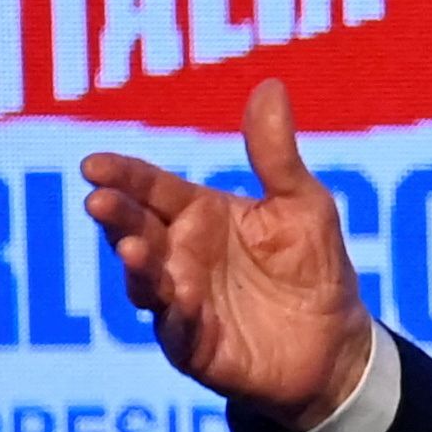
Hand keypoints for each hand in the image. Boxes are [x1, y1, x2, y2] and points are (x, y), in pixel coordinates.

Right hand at [81, 79, 371, 431]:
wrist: (336, 345)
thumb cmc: (314, 268)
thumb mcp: (303, 205)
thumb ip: (276, 154)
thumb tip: (271, 86)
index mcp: (197, 214)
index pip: (150, 187)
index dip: (123, 176)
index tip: (95, 164)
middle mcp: (178, 255)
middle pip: (136, 230)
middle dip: (117, 216)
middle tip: (100, 200)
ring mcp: (179, 301)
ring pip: (146, 280)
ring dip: (137, 266)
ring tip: (134, 251)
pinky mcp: (193, 345)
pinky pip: (177, 329)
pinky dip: (175, 315)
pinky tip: (179, 299)